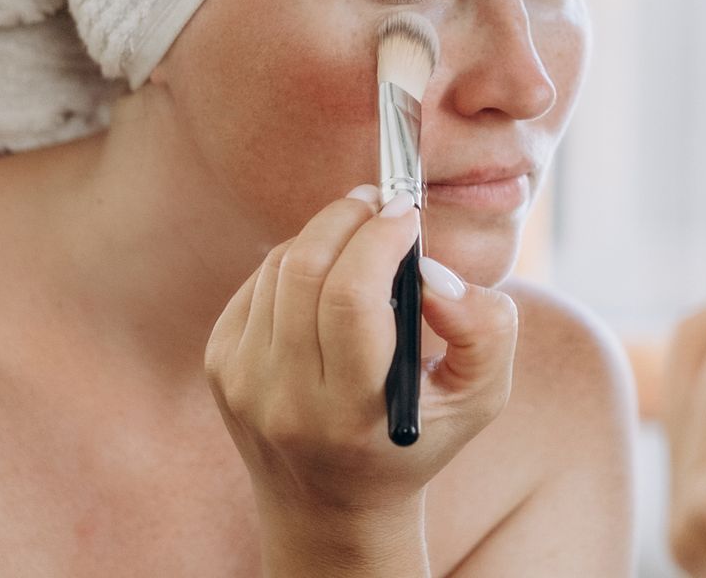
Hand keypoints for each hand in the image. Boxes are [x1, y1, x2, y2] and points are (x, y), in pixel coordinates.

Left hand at [205, 186, 519, 577]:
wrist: (331, 503)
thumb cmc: (419, 438)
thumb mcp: (479, 397)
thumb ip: (485, 329)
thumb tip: (434, 272)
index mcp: (349, 413)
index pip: (350, 299)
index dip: (380, 238)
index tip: (410, 211)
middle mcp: (284, 399)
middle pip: (306, 269)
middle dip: (349, 217)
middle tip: (384, 201)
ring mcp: (242, 380)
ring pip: (281, 265)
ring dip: (326, 232)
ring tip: (363, 231)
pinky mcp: (220, 363)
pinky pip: (260, 279)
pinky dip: (299, 258)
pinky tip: (330, 273)